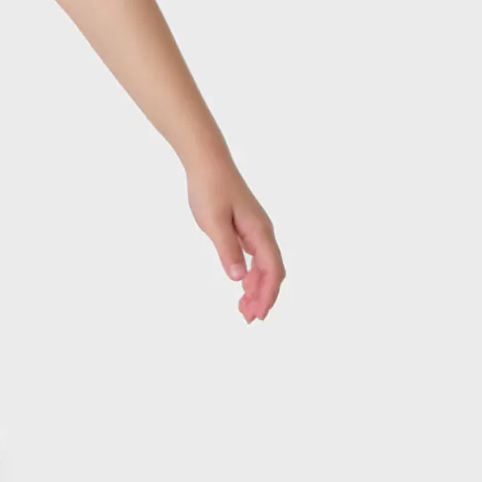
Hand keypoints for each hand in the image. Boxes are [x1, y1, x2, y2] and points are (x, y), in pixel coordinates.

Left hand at [186, 159, 284, 322]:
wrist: (208, 162)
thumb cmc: (210, 189)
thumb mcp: (213, 222)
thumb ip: (227, 250)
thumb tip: (238, 279)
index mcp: (259, 232)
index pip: (272, 270)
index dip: (267, 295)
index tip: (258, 315)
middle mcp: (263, 232)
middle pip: (272, 272)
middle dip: (263, 297)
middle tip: (249, 319)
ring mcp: (256, 230)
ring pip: (264, 266)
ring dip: (257, 288)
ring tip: (244, 309)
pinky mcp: (246, 227)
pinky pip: (256, 257)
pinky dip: (251, 274)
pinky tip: (242, 285)